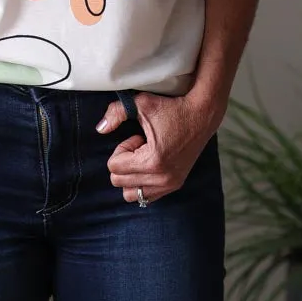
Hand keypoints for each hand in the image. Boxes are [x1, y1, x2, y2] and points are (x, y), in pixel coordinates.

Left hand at [98, 89, 224, 204]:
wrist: (202, 115)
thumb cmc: (171, 108)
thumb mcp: (141, 103)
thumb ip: (116, 113)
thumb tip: (100, 129)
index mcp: (152, 161)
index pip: (114, 167)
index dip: (122, 149)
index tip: (137, 137)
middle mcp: (162, 178)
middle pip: (119, 182)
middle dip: (124, 161)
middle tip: (141, 145)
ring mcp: (170, 184)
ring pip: (131, 194)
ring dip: (131, 175)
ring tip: (144, 156)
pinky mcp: (175, 185)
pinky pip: (147, 197)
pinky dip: (142, 183)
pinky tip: (152, 163)